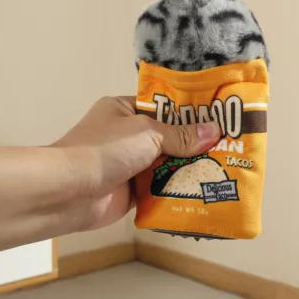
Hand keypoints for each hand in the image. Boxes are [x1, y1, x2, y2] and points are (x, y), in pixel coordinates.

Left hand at [54, 97, 220, 231]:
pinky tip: (206, 188)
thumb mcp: (147, 132)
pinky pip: (162, 186)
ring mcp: (130, 163)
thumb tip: (214, 131)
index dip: (190, 111)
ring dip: (189, 167)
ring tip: (225, 166)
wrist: (69, 192)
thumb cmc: (106, 149)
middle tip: (229, 144)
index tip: (218, 116)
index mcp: (126, 109)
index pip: (164, 106)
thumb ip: (181, 135)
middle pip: (169, 136)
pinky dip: (179, 188)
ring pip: (167, 162)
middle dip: (194, 142)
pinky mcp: (133, 190)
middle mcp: (129, 134)